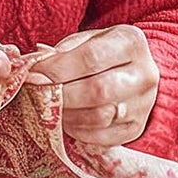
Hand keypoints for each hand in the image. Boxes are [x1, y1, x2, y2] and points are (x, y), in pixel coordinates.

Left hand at [27, 25, 158, 145]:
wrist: (133, 73)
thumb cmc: (102, 54)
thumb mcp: (86, 40)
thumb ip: (62, 51)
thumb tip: (35, 67)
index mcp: (131, 42)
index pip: (91, 58)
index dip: (57, 69)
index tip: (33, 74)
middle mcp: (144, 74)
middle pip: (97, 90)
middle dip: (61, 94)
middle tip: (38, 94)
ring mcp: (144, 104)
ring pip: (99, 117)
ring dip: (67, 115)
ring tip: (51, 108)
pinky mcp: (136, 128)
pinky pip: (101, 137)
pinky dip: (78, 131)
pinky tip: (67, 120)